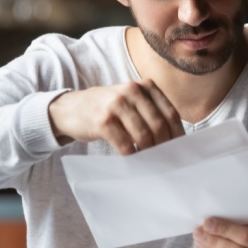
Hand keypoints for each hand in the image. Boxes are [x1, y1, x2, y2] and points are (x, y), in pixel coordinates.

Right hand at [48, 78, 184, 154]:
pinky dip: (132, 155)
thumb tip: (173, 140)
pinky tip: (132, 160)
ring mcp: (116, 104)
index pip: (171, 113)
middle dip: (164, 146)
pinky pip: (125, 144)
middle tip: (165, 160)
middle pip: (159, 125)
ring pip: (144, 135)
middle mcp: (132, 91)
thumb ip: (151, 112)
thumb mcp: (130, 100)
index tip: (178, 150)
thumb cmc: (105, 109)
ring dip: (148, 152)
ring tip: (149, 161)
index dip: (177, 135)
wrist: (69, 108)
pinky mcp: (103, 120)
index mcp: (144, 86)